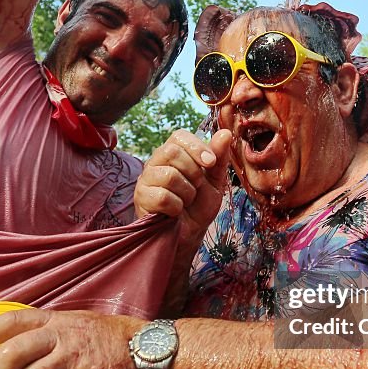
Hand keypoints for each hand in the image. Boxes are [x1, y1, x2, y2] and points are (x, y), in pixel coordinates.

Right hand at [134, 129, 231, 249]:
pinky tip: (175, 212)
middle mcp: (155, 163)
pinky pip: (162, 196)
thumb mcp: (215, 181)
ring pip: (169, 175)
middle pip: (171, 151)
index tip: (210, 163)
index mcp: (173, 155)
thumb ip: (219, 158)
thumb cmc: (199, 207)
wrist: (189, 235)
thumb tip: (226, 133)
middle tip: (197, 187)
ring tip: (186, 201)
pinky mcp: (141, 198)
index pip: (179, 136)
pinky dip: (176, 206)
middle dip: (193, 171)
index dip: (196, 147)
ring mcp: (145, 180)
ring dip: (187, 193)